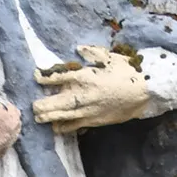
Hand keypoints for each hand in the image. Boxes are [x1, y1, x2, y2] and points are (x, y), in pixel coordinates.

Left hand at [32, 44, 150, 132]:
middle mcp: (80, 95)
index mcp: (82, 76)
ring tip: (38, 117)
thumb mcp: (109, 56)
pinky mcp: (92, 121)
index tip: (36, 76)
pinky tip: (56, 127)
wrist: (144, 92)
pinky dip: (63, 127)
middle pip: (52, 102)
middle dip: (40, 104)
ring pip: (59, 117)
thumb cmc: (127, 71)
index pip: (54, 77)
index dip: (42, 77)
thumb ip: (91, 52)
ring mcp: (86, 110)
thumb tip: (78, 49)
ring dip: (47, 117)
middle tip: (33, 105)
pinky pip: (73, 126)